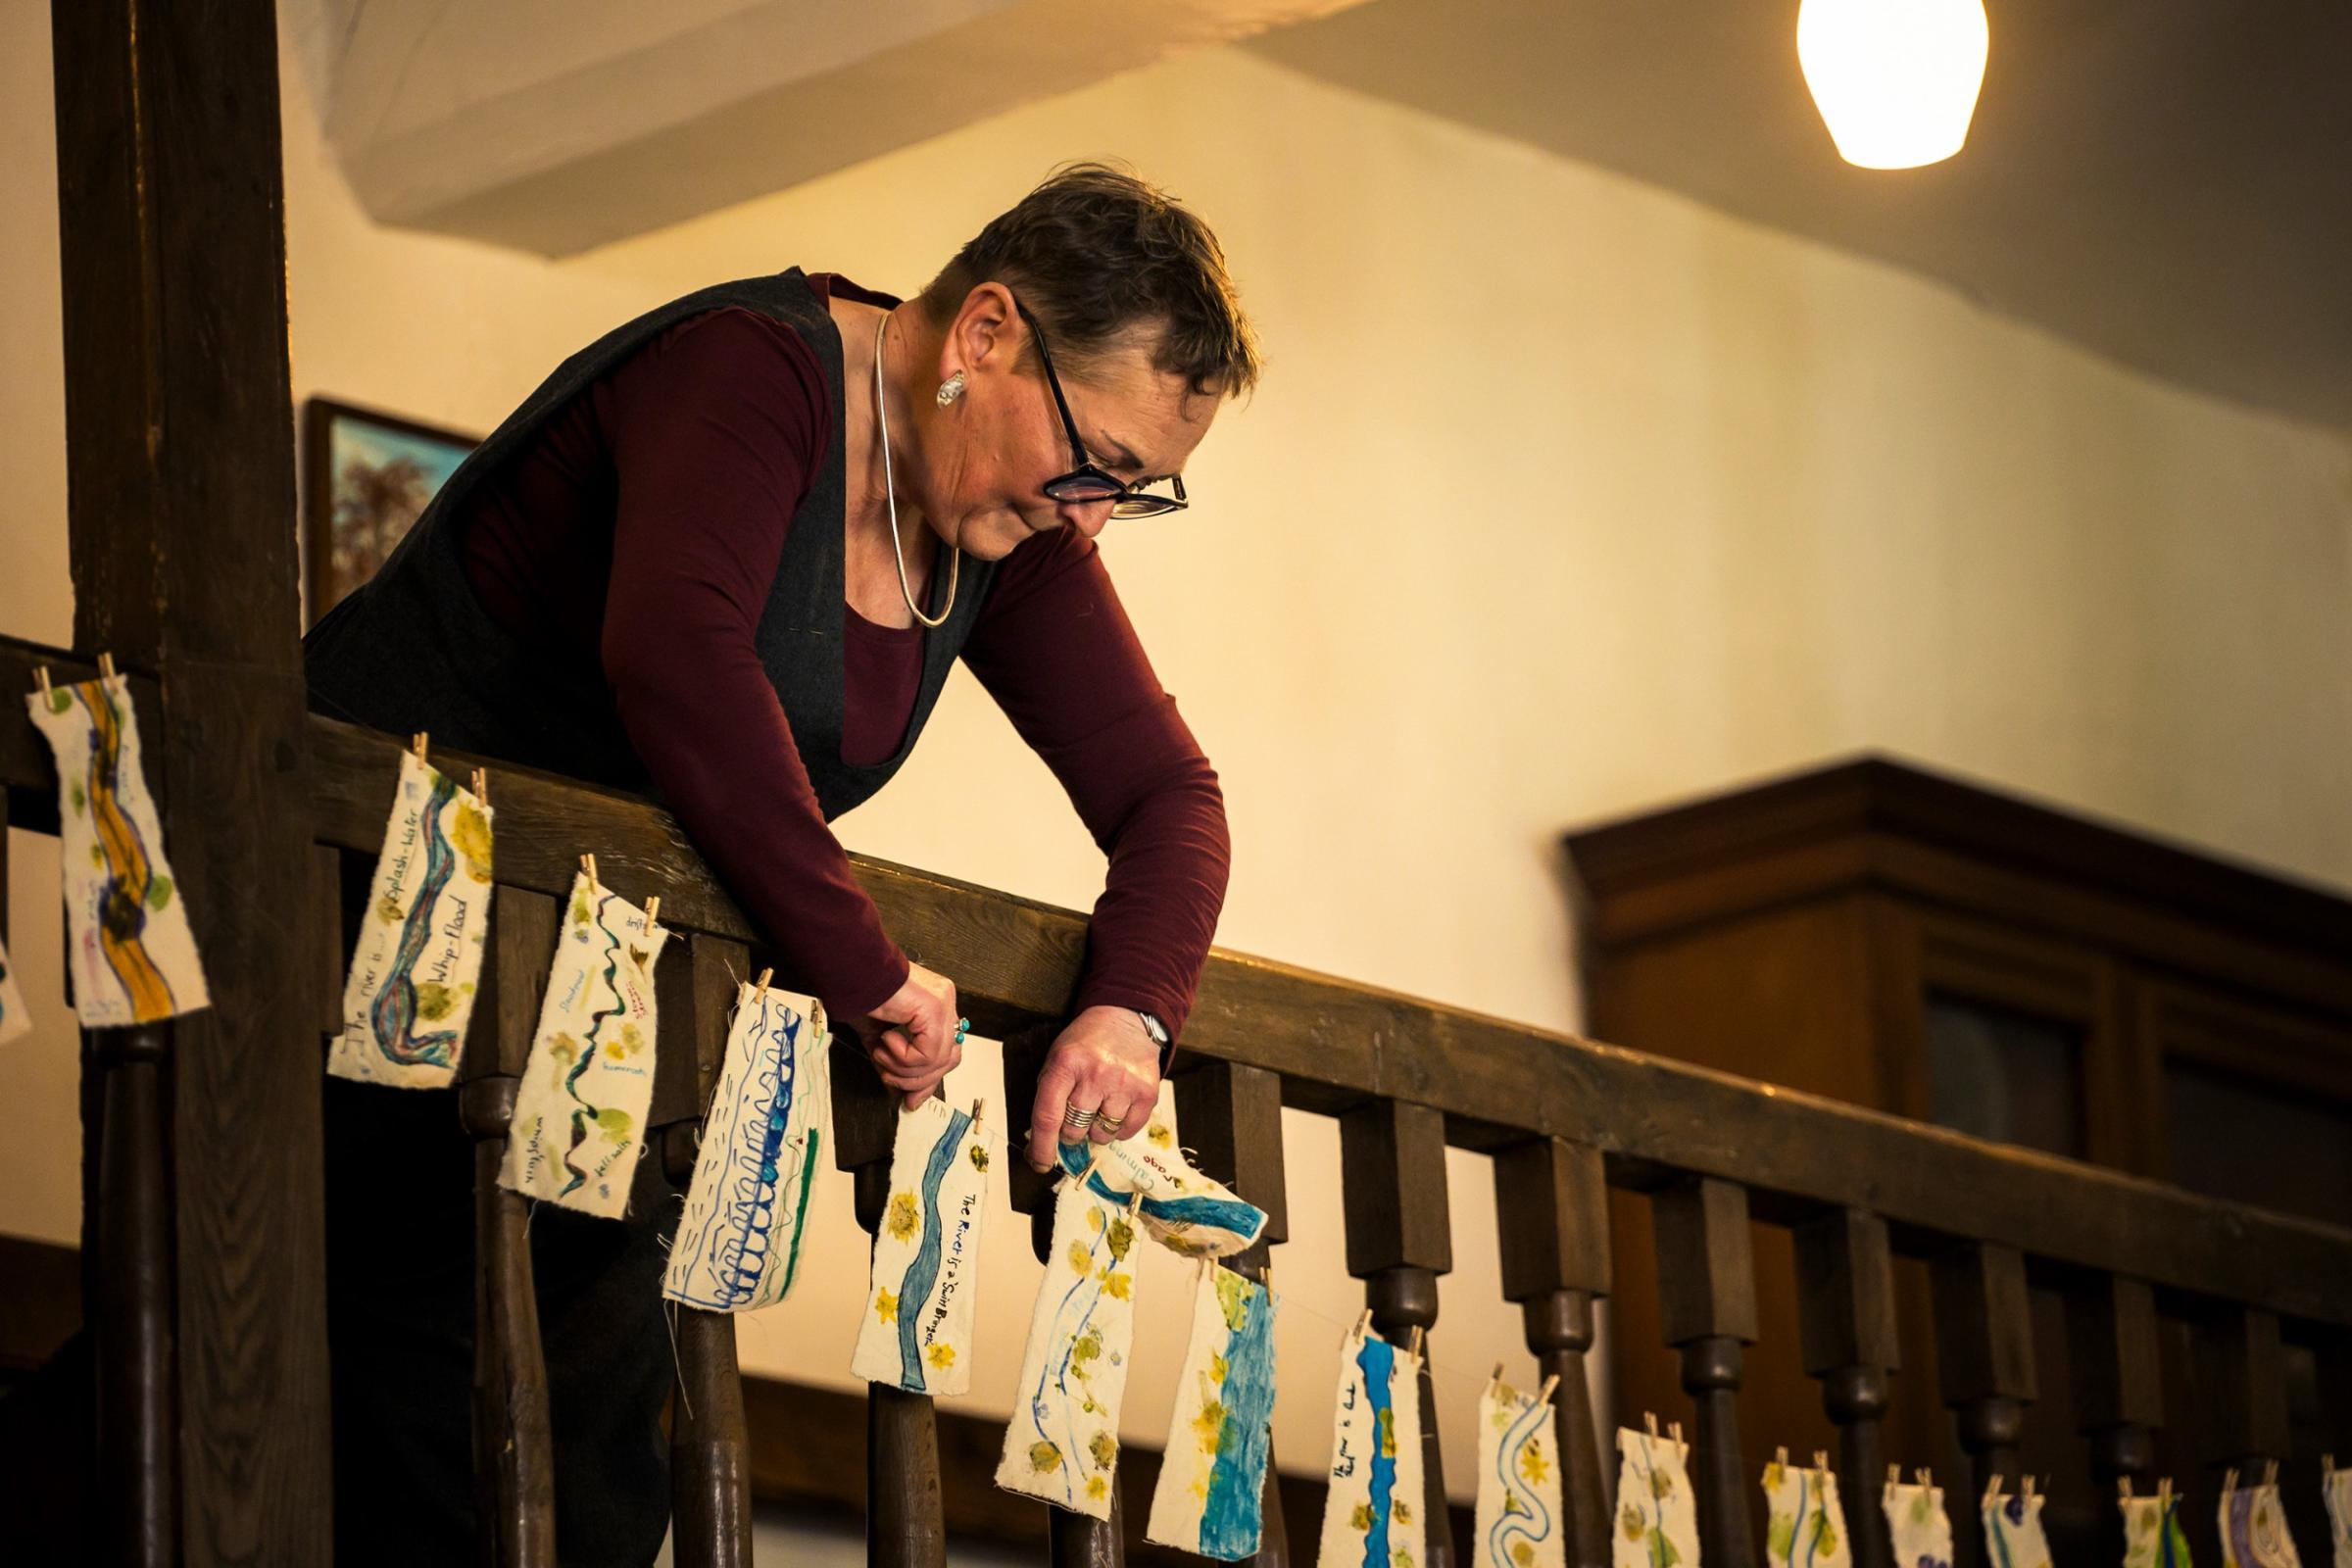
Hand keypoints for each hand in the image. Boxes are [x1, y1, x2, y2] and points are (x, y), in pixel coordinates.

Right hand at [862, 962, 961, 1109]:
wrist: (849, 972)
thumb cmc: (861, 995)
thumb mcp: (881, 1038)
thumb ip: (896, 1063)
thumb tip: (901, 1092)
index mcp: (936, 1006)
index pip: (948, 1052)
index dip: (929, 1079)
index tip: (911, 1099)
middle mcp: (945, 1002)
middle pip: (949, 1059)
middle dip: (918, 1080)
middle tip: (890, 1078)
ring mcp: (943, 1003)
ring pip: (939, 1060)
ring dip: (904, 1068)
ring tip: (882, 1053)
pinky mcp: (935, 1007)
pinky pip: (928, 1053)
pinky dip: (903, 1056)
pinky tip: (887, 1039)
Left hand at [1026, 1005, 1160, 1171]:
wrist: (1126, 1018)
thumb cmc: (1085, 1045)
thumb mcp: (1058, 1059)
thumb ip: (1049, 1097)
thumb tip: (1041, 1146)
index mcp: (1065, 1064)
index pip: (1048, 1116)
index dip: (1042, 1146)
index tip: (1040, 1164)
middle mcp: (1095, 1074)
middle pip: (1075, 1130)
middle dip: (1072, 1131)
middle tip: (1078, 1114)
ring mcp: (1123, 1083)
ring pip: (1101, 1135)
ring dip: (1096, 1129)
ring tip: (1100, 1105)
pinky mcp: (1147, 1092)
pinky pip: (1127, 1132)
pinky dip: (1119, 1128)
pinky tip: (1117, 1107)